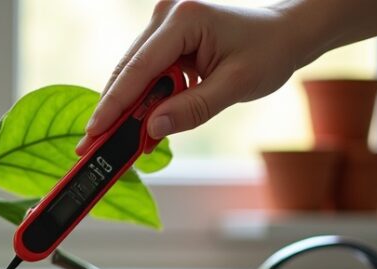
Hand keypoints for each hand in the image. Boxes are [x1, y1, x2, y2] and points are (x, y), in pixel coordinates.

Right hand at [76, 0, 304, 154]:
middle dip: (113, 110)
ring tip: (115, 141)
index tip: (94, 131)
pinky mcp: (164, 38)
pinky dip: (143, 99)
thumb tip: (151, 129)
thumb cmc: (269, 52)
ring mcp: (163, 25)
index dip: (115, 103)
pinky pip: (145, 73)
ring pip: (132, 74)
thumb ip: (192, 108)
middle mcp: (166, 16)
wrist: (285, 32)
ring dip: (127, 108)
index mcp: (184, 19)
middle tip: (92, 144)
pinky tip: (141, 124)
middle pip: (128, 71)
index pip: (139, 68)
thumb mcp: (235, 85)